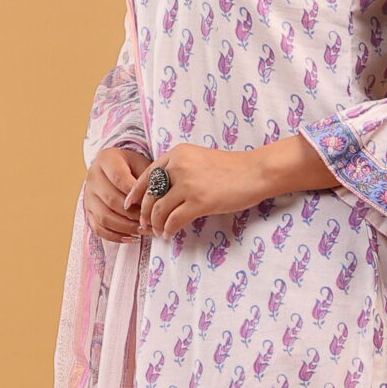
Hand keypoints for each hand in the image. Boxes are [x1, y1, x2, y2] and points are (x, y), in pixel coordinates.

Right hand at [83, 145, 149, 241]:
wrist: (117, 168)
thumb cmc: (134, 167)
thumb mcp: (143, 164)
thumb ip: (147, 180)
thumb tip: (154, 203)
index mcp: (106, 159)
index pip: (119, 178)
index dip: (134, 193)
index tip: (150, 203)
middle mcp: (92, 176)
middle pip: (111, 200)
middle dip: (133, 214)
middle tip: (151, 221)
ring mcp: (88, 195)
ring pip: (104, 217)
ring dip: (126, 227)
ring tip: (144, 231)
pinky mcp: (88, 211)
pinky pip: (99, 228)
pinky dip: (116, 236)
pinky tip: (132, 238)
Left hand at [130, 137, 335, 237]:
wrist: (256, 172)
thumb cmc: (231, 168)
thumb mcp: (199, 160)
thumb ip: (179, 170)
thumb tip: (161, 192)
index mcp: (177, 154)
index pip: (147, 175)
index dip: (136, 193)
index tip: (130, 205)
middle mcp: (179, 166)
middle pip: (150, 195)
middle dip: (144, 213)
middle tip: (145, 224)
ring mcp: (188, 184)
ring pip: (159, 210)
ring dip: (155, 224)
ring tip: (158, 232)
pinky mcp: (199, 202)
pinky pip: (174, 220)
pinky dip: (168, 229)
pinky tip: (169, 234)